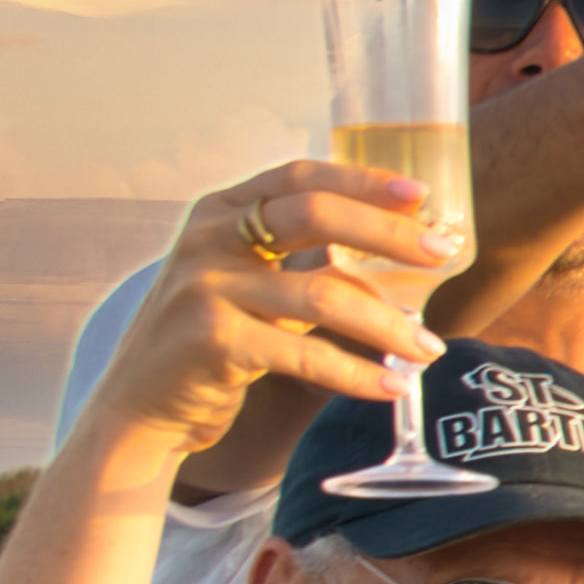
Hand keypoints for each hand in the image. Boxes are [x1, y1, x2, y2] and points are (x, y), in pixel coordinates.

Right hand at [85, 162, 439, 464]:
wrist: (139, 407)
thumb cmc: (212, 342)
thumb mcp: (248, 285)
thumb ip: (298, 260)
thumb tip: (398, 249)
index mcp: (218, 212)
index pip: (298, 176)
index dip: (361, 179)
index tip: (420, 195)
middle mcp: (207, 239)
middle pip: (314, 215)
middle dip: (388, 233)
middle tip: (443, 256)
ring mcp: (204, 287)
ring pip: (322, 294)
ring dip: (387, 324)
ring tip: (430, 349)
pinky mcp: (211, 341)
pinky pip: (305, 354)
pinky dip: (357, 373)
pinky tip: (391, 386)